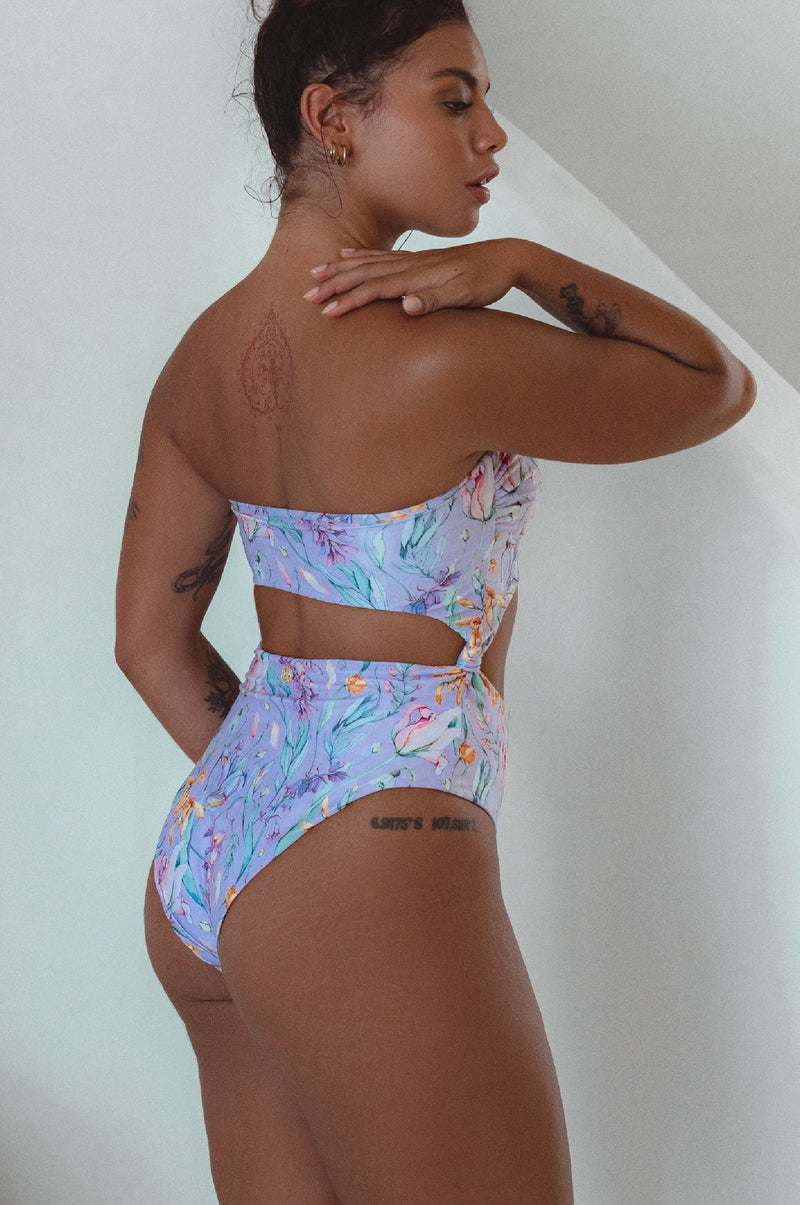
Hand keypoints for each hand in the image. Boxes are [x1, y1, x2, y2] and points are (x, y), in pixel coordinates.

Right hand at [303, 238, 517, 317]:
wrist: (506, 257)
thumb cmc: (487, 280)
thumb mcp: (466, 295)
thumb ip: (435, 300)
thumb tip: (405, 306)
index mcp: (417, 276)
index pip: (375, 288)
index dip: (349, 300)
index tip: (326, 311)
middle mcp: (410, 265)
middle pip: (363, 273)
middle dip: (335, 283)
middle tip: (307, 292)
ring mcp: (413, 260)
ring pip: (367, 263)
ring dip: (340, 269)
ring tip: (316, 272)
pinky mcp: (418, 260)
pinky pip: (381, 257)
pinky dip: (360, 257)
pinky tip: (349, 256)